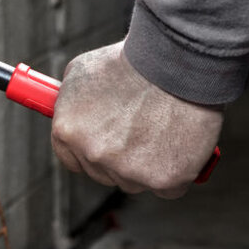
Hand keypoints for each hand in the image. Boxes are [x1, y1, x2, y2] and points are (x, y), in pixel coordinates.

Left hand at [51, 42, 223, 197]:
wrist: (173, 62)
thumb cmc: (128, 61)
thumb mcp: (81, 72)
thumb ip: (70, 102)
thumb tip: (70, 114)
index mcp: (68, 131)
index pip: (70, 159)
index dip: (86, 151)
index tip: (102, 143)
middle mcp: (94, 155)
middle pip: (103, 173)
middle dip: (117, 157)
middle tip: (137, 130)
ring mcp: (129, 172)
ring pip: (135, 180)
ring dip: (146, 164)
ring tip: (160, 127)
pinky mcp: (165, 180)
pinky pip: (168, 187)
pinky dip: (176, 170)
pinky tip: (180, 142)